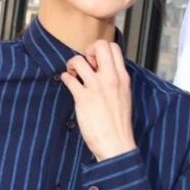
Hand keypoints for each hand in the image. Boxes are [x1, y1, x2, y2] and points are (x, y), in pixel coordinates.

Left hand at [61, 40, 136, 161]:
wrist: (116, 144)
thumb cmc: (119, 124)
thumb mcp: (124, 96)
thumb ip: (116, 82)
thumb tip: (104, 72)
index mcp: (123, 78)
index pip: (114, 47)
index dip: (101, 50)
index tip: (96, 63)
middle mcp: (111, 79)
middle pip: (100, 45)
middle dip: (89, 49)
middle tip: (85, 64)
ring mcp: (96, 87)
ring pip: (79, 59)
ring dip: (72, 64)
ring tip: (72, 74)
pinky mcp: (83, 99)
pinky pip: (69, 78)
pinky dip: (65, 78)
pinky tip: (67, 83)